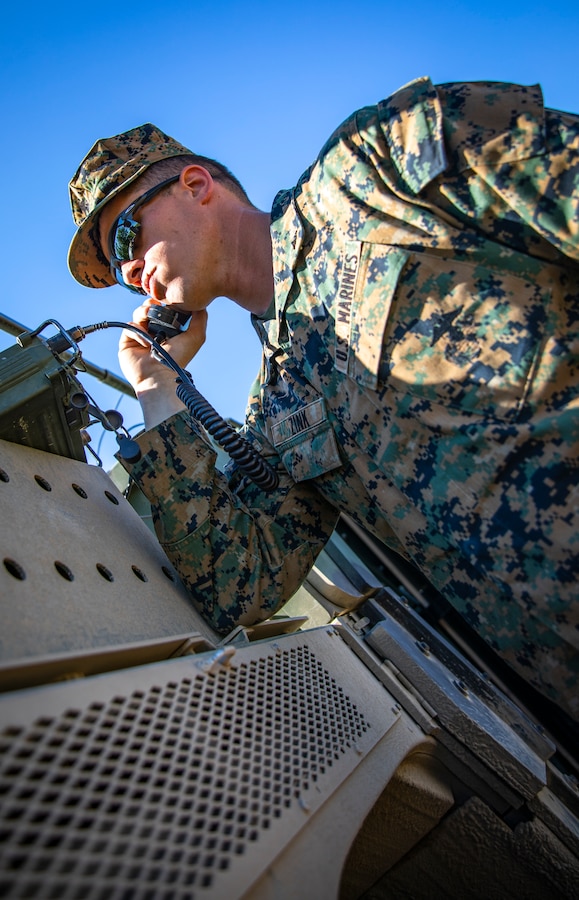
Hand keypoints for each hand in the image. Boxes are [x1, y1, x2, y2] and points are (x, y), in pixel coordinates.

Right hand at [119, 300, 208, 428]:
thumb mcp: (196, 336)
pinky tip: (146, 341)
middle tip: (157, 306)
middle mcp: (153, 332)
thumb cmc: (178, 359)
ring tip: (150, 319)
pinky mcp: (127, 342)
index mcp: (168, 330)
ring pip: (138, 314)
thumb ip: (200, 318)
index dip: (165, 302)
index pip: (164, 309)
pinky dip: (137, 330)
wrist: (159, 376)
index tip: (167, 299)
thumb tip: (200, 303)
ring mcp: (140, 337)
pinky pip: (129, 326)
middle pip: (149, 308)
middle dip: (152, 304)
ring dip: (143, 312)